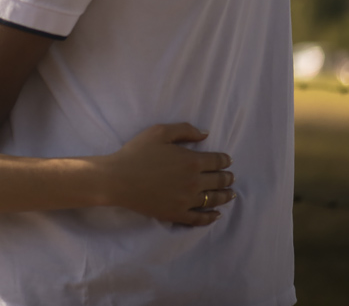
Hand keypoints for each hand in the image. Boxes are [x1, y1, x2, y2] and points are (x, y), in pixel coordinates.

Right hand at [101, 123, 234, 225]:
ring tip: (230, 193)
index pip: (217, 161)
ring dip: (225, 196)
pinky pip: (200, 218)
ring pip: (214, 199)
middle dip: (227, 177)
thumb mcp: (158, 132)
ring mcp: (187, 201)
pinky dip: (211, 216)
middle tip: (230, 177)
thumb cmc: (136, 153)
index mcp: (192, 161)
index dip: (225, 160)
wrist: (118, 179)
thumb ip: (184, 130)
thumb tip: (206, 134)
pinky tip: (216, 214)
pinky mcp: (178, 214)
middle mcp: (195, 182)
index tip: (227, 160)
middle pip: (219, 180)